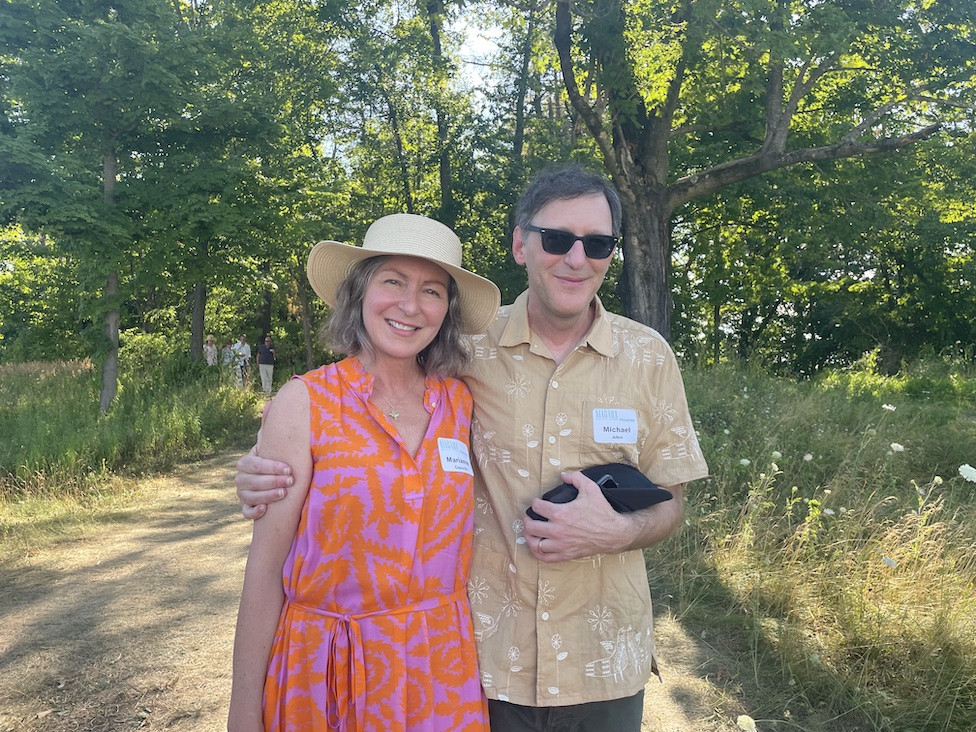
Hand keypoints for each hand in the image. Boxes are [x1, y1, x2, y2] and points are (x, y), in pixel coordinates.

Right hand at [235, 400, 293, 519]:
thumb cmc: (276, 461)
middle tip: (290, 482)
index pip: (253, 464)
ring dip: (266, 495)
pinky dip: (253, 512)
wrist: (276, 482)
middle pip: (250, 481)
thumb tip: (270, 403)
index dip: (270, 467)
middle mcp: (241, 478)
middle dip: (271, 481)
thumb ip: (270, 427)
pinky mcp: (247, 508)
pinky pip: (245, 512)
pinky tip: (265, 509)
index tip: (289, 469)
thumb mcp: (273, 445)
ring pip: (248, 496)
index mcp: (247, 462)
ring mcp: (243, 493)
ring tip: (283, 494)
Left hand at [523, 471, 633, 562]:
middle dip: (528, 520)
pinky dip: (538, 553)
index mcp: (560, 513)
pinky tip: (537, 547)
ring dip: (530, 537)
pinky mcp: (566, 554)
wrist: (614, 533)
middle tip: (529, 517)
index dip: (535, 503)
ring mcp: (561, 544)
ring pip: (535, 544)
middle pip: (531, 527)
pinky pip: (545, 558)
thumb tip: (563, 475)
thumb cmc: (602, 511)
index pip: (537, 507)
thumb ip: (576, 478)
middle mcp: (557, 530)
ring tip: (531, 532)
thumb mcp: (591, 488)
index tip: (537, 503)